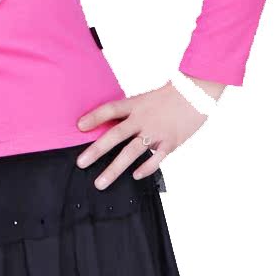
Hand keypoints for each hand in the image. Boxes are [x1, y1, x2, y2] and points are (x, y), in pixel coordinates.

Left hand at [74, 82, 207, 188]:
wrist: (197, 93)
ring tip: (100, 182)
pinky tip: (134, 176)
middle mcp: (143, 119)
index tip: (79, 126)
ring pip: (131, 152)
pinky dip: (145, 168)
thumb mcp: (146, 99)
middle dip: (96, 150)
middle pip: (116, 135)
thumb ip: (130, 113)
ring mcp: (156, 132)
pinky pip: (156, 159)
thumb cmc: (170, 96)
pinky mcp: (171, 142)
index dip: (94, 117)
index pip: (110, 110)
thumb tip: (111, 125)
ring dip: (114, 169)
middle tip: (81, 163)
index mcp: (136, 105)